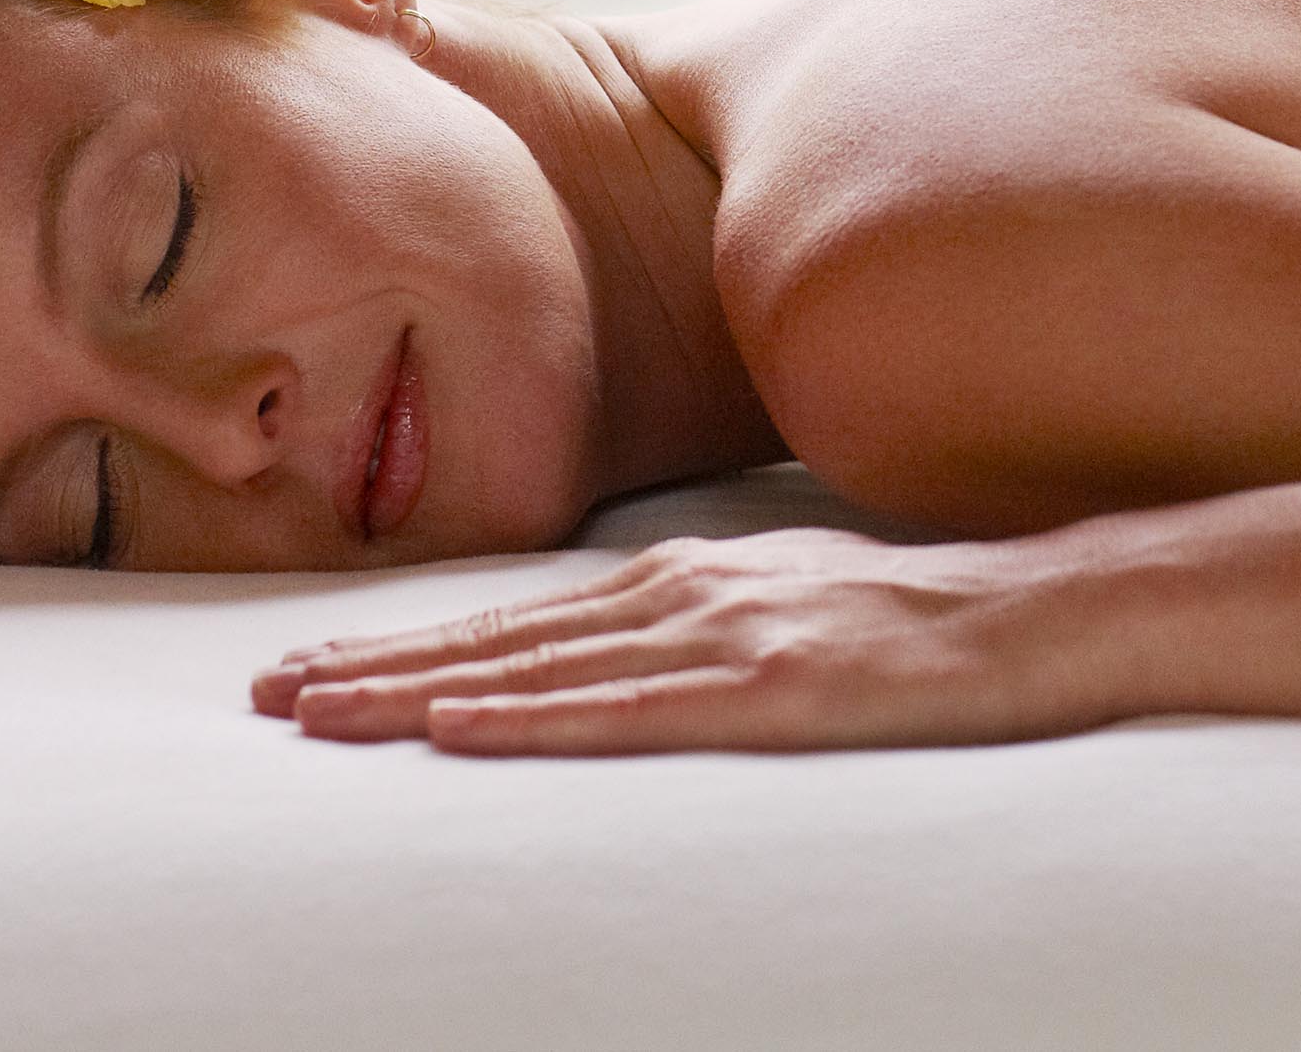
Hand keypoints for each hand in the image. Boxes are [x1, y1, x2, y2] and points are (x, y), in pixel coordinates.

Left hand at [248, 530, 1118, 755]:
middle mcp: (684, 589)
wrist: (1031, 617)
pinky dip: (534, 717)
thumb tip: (607, 651)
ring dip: (420, 691)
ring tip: (325, 715)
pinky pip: (628, 710)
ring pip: (540, 669)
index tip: (313, 659)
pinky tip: (462, 728)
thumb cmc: (914, 622)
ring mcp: (723, 636)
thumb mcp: (780, 603)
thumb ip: (692, 622)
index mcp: (683, 573)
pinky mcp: (767, 689)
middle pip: (502, 635)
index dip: (409, 639)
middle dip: (377, 663)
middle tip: (268, 693)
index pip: (517, 614)